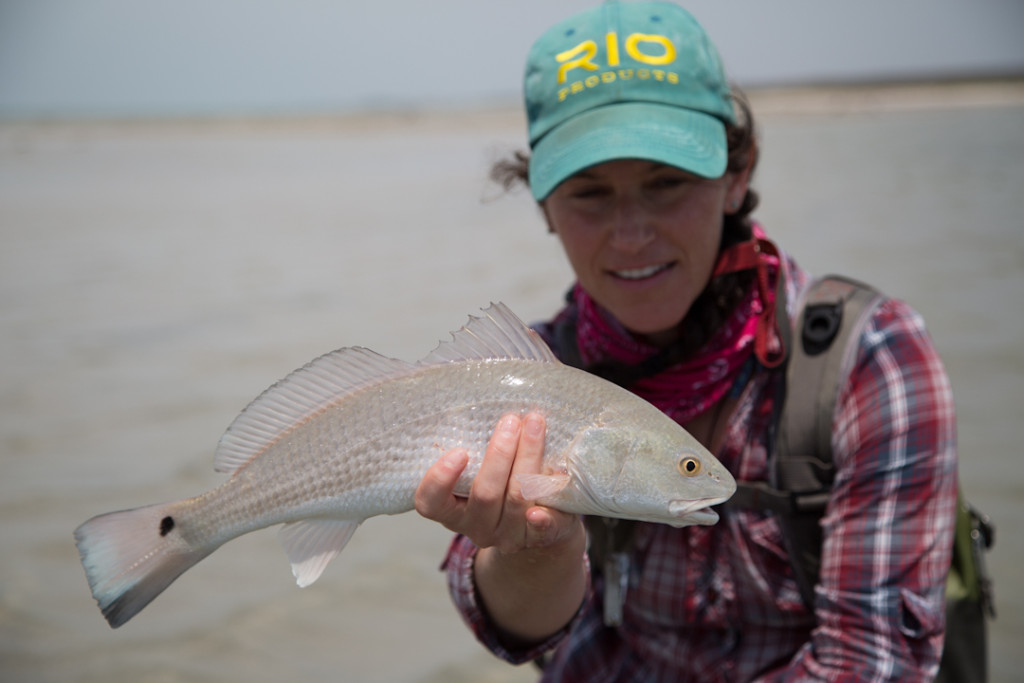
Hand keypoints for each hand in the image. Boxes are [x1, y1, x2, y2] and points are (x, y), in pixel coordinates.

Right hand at [415, 412, 581, 553]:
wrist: (540, 520)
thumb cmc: (501, 483)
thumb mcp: (478, 472)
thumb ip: (474, 449)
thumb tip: (484, 402)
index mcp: (453, 512)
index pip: (430, 503)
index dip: (439, 480)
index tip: (459, 451)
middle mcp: (477, 527)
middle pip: (485, 495)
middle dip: (499, 454)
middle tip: (510, 421)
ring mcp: (508, 535)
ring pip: (517, 498)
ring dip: (528, 457)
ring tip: (535, 424)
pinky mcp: (539, 538)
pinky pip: (544, 528)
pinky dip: (544, 516)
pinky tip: (546, 498)